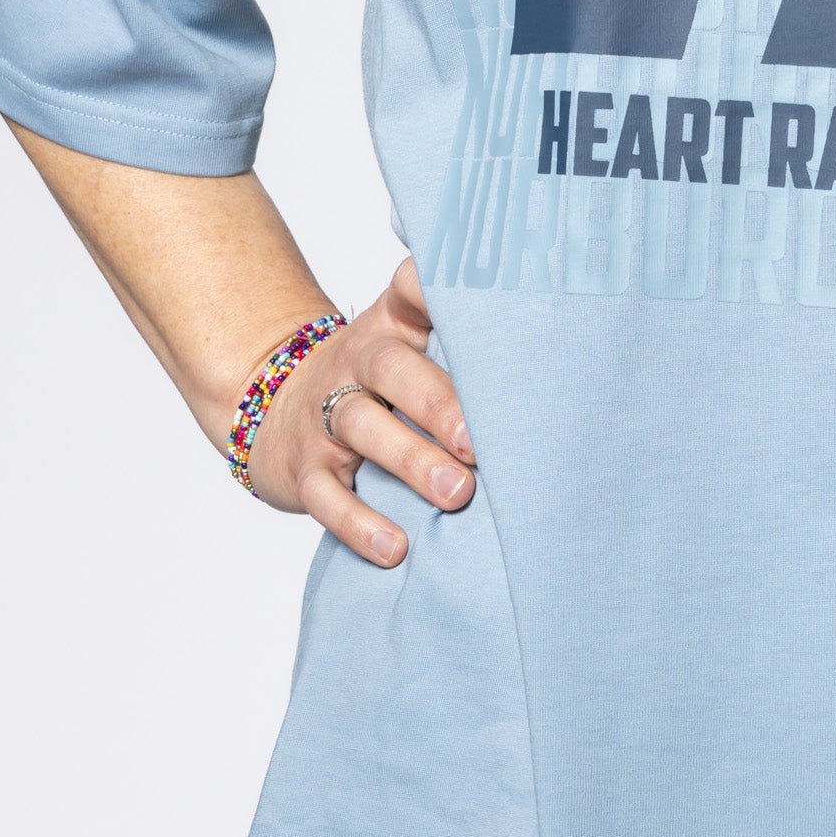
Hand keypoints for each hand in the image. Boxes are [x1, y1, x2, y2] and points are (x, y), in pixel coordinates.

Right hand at [242, 255, 473, 566]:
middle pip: (390, 367)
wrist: (275, 408)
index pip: (411, 290)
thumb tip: (560, 357)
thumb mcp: (410, 348)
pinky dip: (359, 524)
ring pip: (362, 429)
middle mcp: (355, 362)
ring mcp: (324, 415)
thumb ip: (465, 346)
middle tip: (479, 441)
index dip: (437, 288)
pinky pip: (325, 496)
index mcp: (392, 326)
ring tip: (456, 493)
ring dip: (411, 461)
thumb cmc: (378, 384)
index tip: (483, 300)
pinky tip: (396, 548)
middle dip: (437, 402)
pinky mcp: (303, 469)